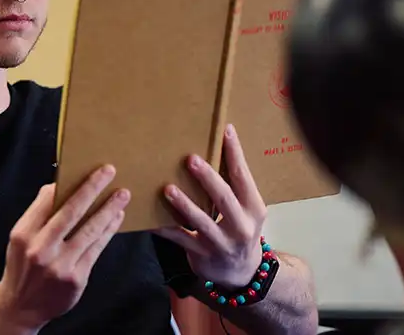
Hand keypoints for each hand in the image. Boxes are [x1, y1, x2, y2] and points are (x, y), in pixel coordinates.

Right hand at [0, 166, 129, 330]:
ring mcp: (60, 265)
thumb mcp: (20, 239)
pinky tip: (116, 218)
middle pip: (71, 212)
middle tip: (109, 171)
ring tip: (122, 195)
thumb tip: (57, 186)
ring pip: (89, 230)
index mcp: (24, 234)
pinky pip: (96, 248)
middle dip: (92, 188)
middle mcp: (41, 248)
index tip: (87, 170)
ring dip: (108, 209)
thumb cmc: (23, 265)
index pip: (47, 202)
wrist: (21, 306)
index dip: (68, 184)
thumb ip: (37, 215)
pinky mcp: (76, 278)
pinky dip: (108, 231)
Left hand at [154, 124, 265, 287]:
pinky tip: (150, 219)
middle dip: (207, 178)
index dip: (235, 153)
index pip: (243, 177)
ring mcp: (221, 242)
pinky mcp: (202, 255)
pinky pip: (180, 239)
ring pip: (201, 221)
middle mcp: (240, 225)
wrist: (241, 272)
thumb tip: (216, 145)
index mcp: (253, 208)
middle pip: (224, 198)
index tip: (225, 130)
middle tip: (190, 159)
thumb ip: (234, 186)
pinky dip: (164, 228)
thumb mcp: (246, 210)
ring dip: (183, 204)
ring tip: (168, 188)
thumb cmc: (239, 228)